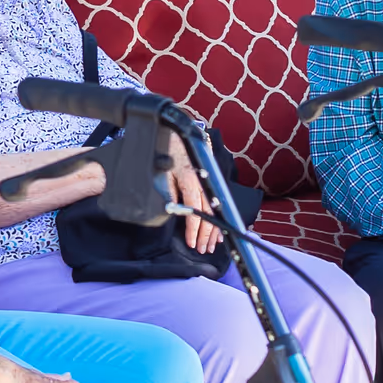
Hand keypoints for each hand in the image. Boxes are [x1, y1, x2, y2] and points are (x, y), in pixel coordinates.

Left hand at [165, 135, 221, 255]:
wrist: (178, 133)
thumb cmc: (167, 153)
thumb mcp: (163, 173)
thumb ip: (169, 192)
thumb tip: (173, 211)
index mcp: (190, 181)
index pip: (194, 210)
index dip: (193, 229)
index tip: (191, 243)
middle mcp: (203, 183)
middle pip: (208, 213)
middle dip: (206, 234)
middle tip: (203, 250)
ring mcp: (208, 182)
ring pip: (214, 210)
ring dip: (214, 230)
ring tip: (212, 246)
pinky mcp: (208, 182)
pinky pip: (215, 204)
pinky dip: (218, 219)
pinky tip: (219, 233)